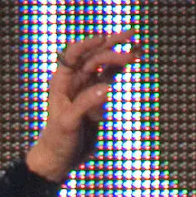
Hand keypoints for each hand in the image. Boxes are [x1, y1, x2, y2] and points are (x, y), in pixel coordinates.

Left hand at [26, 30, 141, 183]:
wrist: (61, 159)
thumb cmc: (58, 141)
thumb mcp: (68, 123)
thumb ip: (85, 104)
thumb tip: (106, 88)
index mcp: (62, 81)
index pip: (73, 54)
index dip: (88, 43)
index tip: (104, 38)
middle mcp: (74, 79)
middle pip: (93, 55)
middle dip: (111, 45)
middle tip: (130, 37)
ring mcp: (87, 86)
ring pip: (104, 63)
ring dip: (120, 53)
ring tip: (137, 46)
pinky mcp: (97, 96)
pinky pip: (110, 76)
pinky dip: (121, 67)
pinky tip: (134, 57)